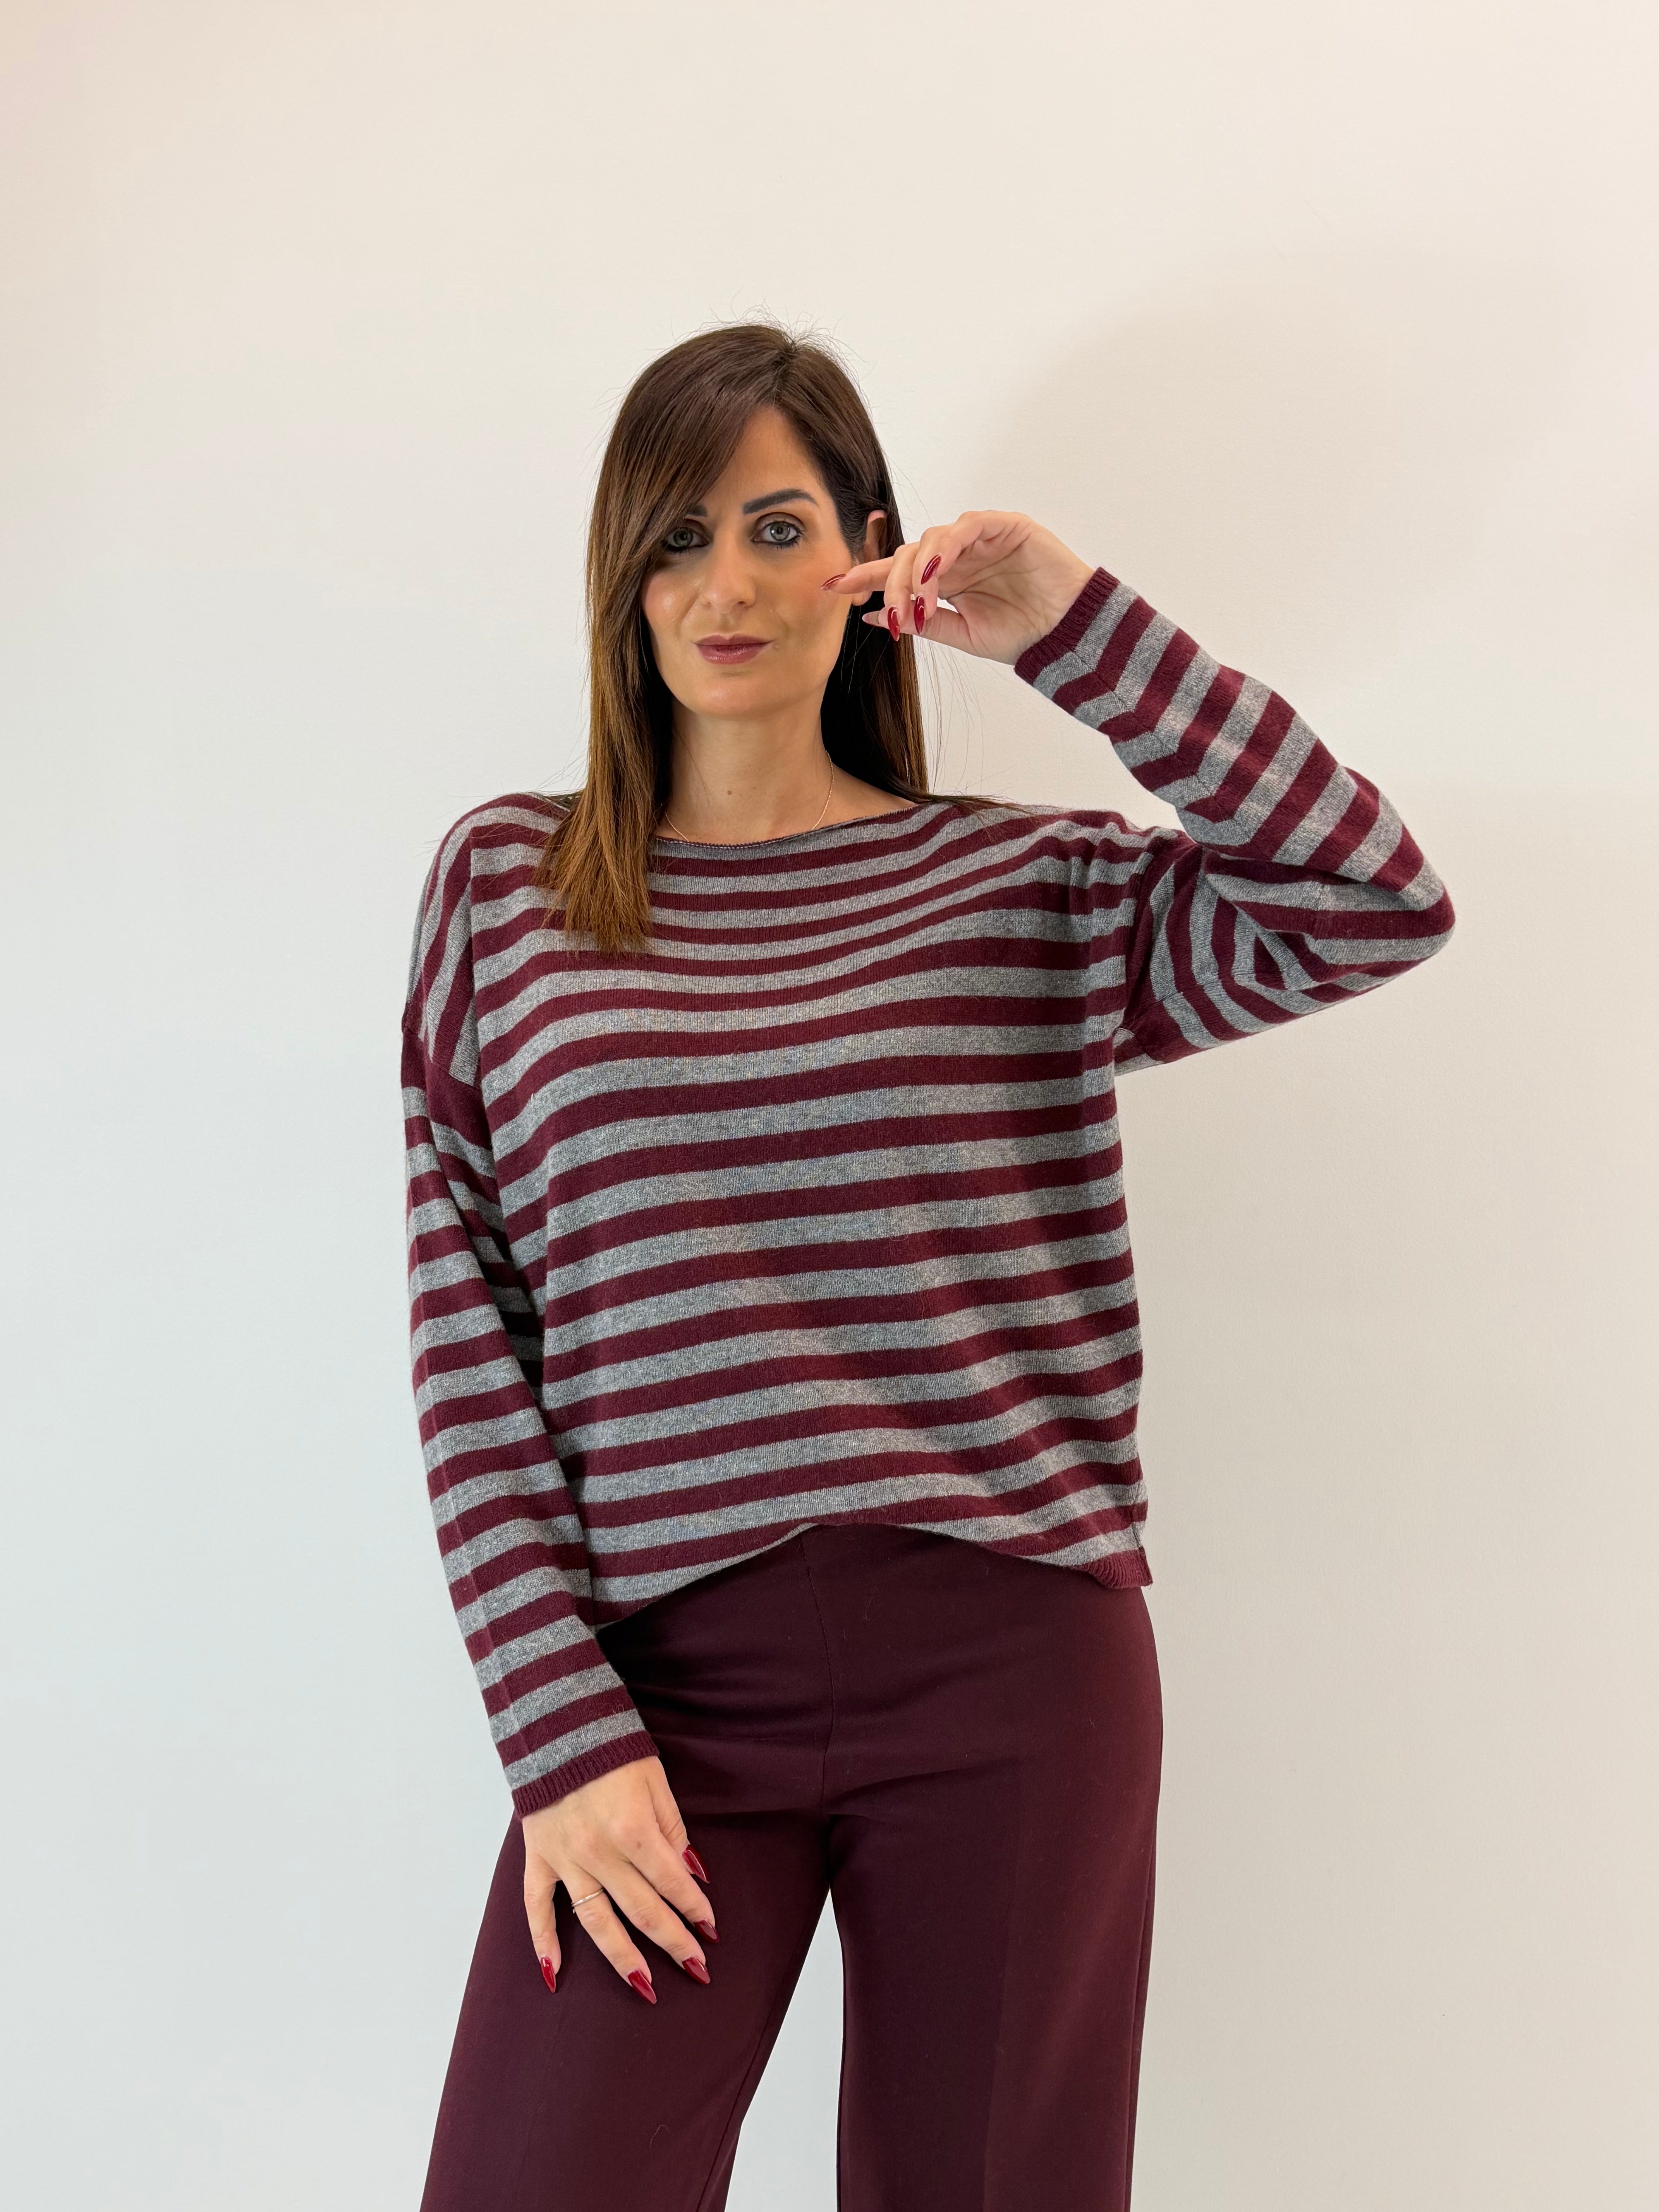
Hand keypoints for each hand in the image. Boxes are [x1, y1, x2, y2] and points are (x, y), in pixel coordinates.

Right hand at [521, 1754, 716, 2002]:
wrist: (556, 1724)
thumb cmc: (613, 1749)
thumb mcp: (655, 1781)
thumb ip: (673, 1830)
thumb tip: (692, 1873)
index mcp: (634, 1830)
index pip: (673, 1884)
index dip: (695, 1908)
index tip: (711, 1929)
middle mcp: (600, 1852)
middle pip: (642, 1911)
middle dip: (673, 1942)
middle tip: (697, 1970)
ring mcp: (566, 1859)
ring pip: (597, 1922)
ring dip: (623, 1957)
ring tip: (646, 1986)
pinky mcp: (539, 1856)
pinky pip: (538, 1908)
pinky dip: (544, 1943)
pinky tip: (555, 1975)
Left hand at [823, 510, 1095, 665]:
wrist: (1067, 635)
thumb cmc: (1022, 634)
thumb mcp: (962, 634)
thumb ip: (923, 622)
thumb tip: (875, 616)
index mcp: (946, 580)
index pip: (898, 572)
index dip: (865, 577)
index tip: (832, 587)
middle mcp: (958, 556)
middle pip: (907, 555)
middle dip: (891, 583)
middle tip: (894, 615)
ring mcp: (980, 538)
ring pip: (931, 540)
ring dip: (918, 572)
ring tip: (919, 603)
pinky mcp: (1005, 525)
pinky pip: (966, 527)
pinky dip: (946, 548)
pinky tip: (937, 573)